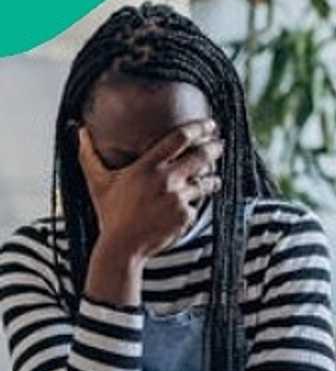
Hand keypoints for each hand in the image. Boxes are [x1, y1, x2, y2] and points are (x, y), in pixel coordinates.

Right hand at [78, 118, 223, 262]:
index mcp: (147, 166)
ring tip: (215, 178)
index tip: (210, 124)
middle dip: (214, 148)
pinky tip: (190, 206)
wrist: (123, 246)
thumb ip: (89, 154)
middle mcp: (166, 179)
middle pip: (200, 157)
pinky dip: (194, 205)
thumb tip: (79, 131)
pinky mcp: (186, 216)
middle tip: (220, 144)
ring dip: (212, 179)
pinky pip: (197, 206)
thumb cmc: (110, 213)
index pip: (179, 139)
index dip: (198, 128)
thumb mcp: (97, 181)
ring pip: (205, 183)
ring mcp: (178, 198)